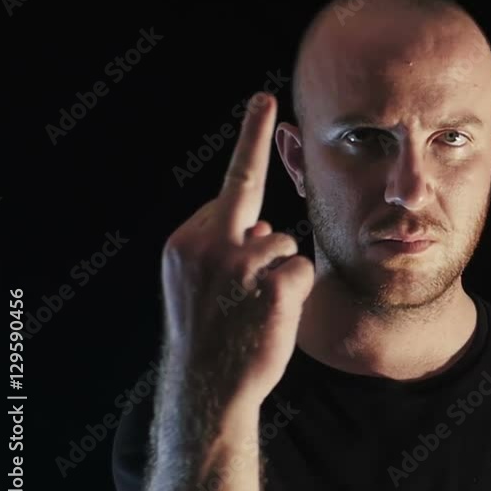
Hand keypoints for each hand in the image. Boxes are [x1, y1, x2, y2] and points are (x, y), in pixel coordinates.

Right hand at [160, 92, 313, 408]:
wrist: (207, 388)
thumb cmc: (211, 336)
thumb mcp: (203, 285)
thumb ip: (228, 248)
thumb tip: (264, 225)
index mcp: (188, 241)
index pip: (229, 190)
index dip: (249, 145)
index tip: (262, 102)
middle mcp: (209, 244)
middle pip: (251, 200)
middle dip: (255, 165)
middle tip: (263, 103)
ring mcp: (241, 264)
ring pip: (284, 242)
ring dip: (279, 273)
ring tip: (253, 309)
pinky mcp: (273, 284)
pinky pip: (301, 269)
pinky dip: (295, 292)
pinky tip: (272, 315)